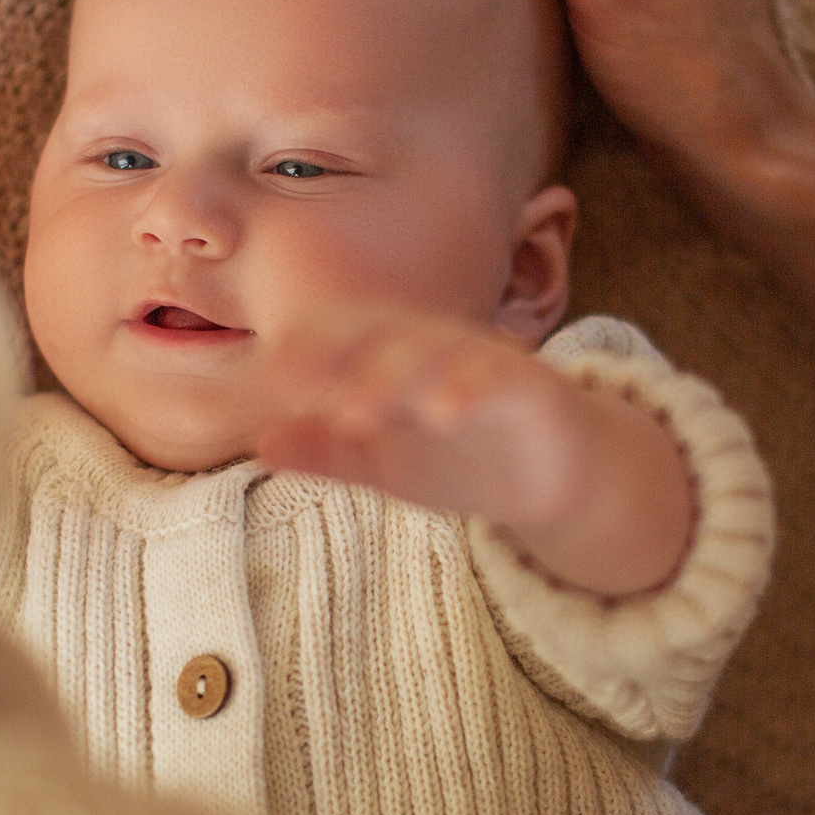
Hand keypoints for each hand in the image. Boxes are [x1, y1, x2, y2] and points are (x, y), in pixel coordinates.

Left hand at [259, 310, 691, 597]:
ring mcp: (484, 363)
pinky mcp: (530, 388)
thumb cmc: (460, 457)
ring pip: (436, 355)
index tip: (267, 374)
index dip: (308, 350)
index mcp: (394, 358)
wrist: (555, 477)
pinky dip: (471, 390)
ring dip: (394, 376)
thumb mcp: (384, 463)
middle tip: (295, 385)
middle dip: (337, 358)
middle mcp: (436, 349)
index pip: (344, 338)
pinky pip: (499, 381)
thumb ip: (328, 453)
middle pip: (382, 338)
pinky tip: (444, 411)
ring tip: (355, 410)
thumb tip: (260, 444)